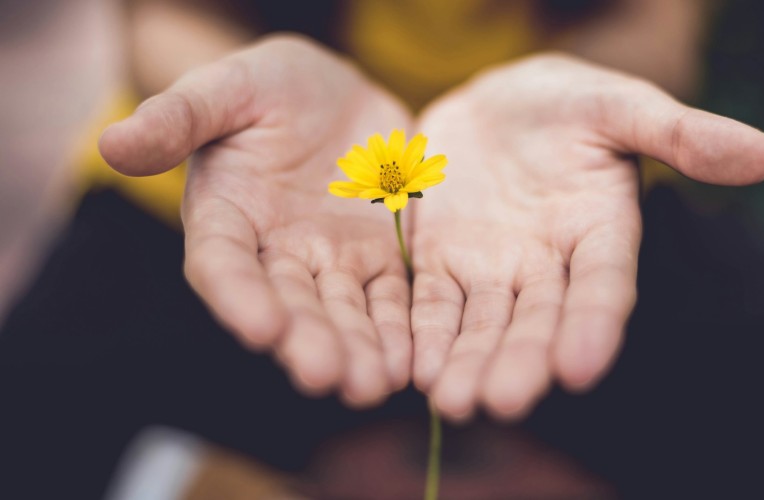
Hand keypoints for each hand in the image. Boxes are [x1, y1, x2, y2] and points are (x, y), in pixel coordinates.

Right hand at [100, 35, 412, 406]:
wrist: (334, 93)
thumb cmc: (268, 86)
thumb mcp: (226, 88)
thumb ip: (178, 117)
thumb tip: (112, 143)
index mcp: (226, 217)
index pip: (223, 264)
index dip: (239, 296)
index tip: (261, 328)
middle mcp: (275, 253)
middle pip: (289, 304)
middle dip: (307, 340)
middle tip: (327, 376)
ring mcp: (330, 260)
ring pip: (343, 312)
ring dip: (358, 349)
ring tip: (373, 384)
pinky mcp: (379, 257)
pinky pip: (391, 298)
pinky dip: (400, 330)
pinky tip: (411, 361)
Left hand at [410, 54, 763, 420]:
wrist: (496, 103)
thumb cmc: (568, 103)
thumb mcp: (620, 106)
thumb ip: (680, 133)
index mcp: (600, 232)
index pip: (603, 286)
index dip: (594, 325)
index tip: (581, 367)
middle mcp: (549, 265)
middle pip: (537, 320)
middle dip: (521, 361)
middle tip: (503, 401)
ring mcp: (493, 268)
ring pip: (483, 324)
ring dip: (468, 362)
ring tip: (453, 402)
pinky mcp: (442, 262)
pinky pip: (432, 303)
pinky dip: (425, 334)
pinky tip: (415, 368)